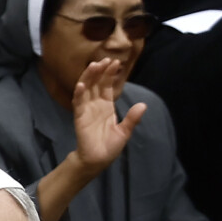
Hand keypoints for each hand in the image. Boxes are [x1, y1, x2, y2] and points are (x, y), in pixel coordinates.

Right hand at [70, 57, 145, 173]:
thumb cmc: (109, 147)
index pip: (107, 85)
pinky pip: (78, 103)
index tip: (116, 63)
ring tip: (94, 65)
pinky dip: (79, 93)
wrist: (98, 160)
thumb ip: (132, 118)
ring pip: (86, 88)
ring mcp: (86, 109)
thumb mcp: (125, 132)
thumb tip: (144, 105)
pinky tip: (82, 84)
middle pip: (96, 83)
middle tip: (106, 59)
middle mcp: (95, 104)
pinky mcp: (80, 117)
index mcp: (106, 106)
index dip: (110, 74)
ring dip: (89, 77)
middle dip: (100, 71)